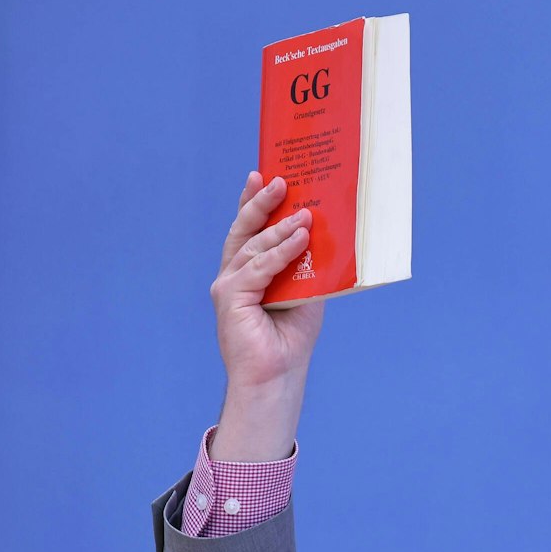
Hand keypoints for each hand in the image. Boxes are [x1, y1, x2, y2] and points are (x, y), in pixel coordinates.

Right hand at [208, 172, 322, 460]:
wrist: (276, 376)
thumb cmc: (290, 339)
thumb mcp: (305, 293)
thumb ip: (307, 266)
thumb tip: (322, 235)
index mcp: (247, 273)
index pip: (249, 232)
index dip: (253, 202)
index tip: (262, 175)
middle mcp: (233, 275)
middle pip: (244, 230)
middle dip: (260, 203)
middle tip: (279, 180)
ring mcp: (228, 285)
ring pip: (255, 247)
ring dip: (281, 228)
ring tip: (305, 213)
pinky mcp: (230, 297)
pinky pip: (258, 268)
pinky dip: (280, 252)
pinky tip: (299, 239)